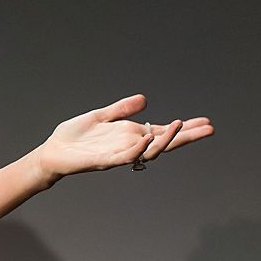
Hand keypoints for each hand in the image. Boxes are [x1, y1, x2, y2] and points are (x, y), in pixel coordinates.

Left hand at [36, 94, 213, 182]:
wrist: (52, 151)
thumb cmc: (74, 137)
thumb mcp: (100, 117)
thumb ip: (121, 110)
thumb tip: (144, 99)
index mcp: (129, 135)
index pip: (162, 132)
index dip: (183, 129)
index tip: (206, 122)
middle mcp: (128, 146)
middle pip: (163, 143)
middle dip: (186, 137)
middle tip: (209, 129)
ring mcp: (117, 155)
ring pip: (148, 151)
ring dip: (164, 139)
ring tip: (180, 126)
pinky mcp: (102, 161)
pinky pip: (125, 157)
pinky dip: (137, 148)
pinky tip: (147, 137)